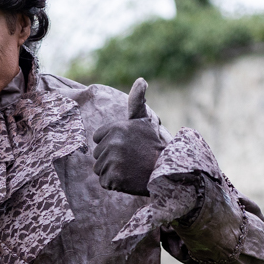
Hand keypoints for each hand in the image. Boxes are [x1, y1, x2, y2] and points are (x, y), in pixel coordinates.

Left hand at [92, 78, 166, 196]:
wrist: (166, 170)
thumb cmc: (153, 146)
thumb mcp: (145, 122)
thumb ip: (136, 102)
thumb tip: (141, 80)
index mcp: (116, 127)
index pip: (98, 138)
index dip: (110, 143)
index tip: (126, 146)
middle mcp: (112, 143)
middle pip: (98, 154)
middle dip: (110, 158)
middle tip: (130, 159)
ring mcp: (113, 161)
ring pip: (99, 169)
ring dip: (111, 171)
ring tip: (129, 169)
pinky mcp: (114, 178)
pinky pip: (104, 182)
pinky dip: (114, 183)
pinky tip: (128, 179)